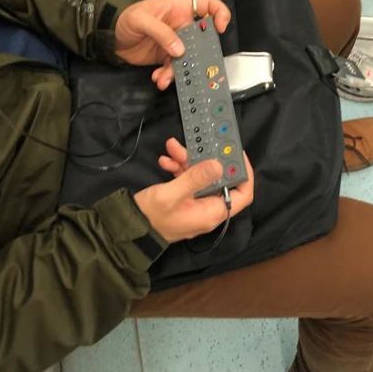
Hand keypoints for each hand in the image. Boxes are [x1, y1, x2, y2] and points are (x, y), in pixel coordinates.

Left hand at [114, 0, 230, 88]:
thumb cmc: (125, 18)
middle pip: (202, 39)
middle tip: (191, 66)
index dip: (219, 14)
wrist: (109, 35)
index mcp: (179, 9)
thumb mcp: (141, 20)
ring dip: (178, 71)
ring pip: (187, 58)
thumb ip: (161, 33)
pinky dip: (167, 76)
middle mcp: (181, 25)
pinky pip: (173, 68)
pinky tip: (157, 79)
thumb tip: (180, 50)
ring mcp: (175, 42)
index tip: (219, 29)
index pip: (208, 5)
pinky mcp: (166, 56)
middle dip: (198, 55)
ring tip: (164, 79)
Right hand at [134, 138, 253, 242]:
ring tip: (173, 147)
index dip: (244, 173)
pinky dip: (178, 169)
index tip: (237, 153)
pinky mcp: (183, 200)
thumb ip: (195, 178)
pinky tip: (166, 160)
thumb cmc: (150, 216)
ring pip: (200, 177)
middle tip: (200, 143)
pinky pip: (187, 181)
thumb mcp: (171, 194)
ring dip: (188, 161)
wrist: (127, 229)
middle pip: (219, 180)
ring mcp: (195, 204)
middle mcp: (207, 209)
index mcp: (212, 212)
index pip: (243, 194)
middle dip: (207, 159)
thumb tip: (218, 165)